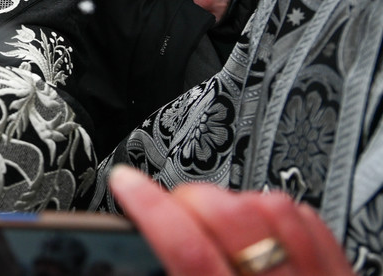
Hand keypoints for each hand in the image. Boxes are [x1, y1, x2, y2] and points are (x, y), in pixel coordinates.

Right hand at [109, 165, 353, 274]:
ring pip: (274, 209)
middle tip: (168, 207)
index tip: (125, 181)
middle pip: (232, 216)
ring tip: (211, 217)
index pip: (187, 252)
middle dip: (189, 196)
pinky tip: (257, 225)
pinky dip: (276, 211)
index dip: (149, 207)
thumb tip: (131, 244)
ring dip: (233, 200)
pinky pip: (309, 222)